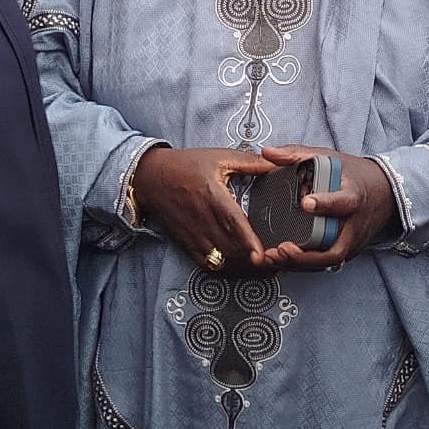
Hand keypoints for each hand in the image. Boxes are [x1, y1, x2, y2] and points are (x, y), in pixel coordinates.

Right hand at [132, 146, 278, 272]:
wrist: (150, 178)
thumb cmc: (186, 165)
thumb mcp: (219, 157)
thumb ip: (251, 162)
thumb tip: (277, 163)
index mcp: (212, 195)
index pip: (231, 222)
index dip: (246, 240)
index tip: (260, 255)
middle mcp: (202, 219)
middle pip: (229, 247)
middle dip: (252, 261)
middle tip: (277, 263)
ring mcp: (193, 235)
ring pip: (220, 260)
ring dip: (241, 268)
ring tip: (265, 271)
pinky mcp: (187, 245)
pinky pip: (207, 265)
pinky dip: (225, 270)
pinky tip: (241, 270)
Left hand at [261, 145, 396, 269]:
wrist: (384, 194)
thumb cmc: (353, 175)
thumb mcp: (329, 158)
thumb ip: (297, 155)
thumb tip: (268, 153)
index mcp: (353, 197)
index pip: (343, 203)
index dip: (325, 204)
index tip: (306, 203)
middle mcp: (354, 225)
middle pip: (335, 247)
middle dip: (307, 253)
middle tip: (281, 248)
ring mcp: (351, 242)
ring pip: (328, 261)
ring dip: (301, 263)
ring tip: (275, 257)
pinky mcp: (347, 252)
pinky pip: (326, 264)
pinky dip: (304, 265)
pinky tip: (282, 262)